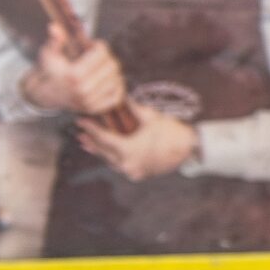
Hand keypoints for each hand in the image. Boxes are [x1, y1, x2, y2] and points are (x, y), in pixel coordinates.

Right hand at [22, 25, 127, 116]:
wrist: (47, 94)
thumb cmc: (51, 70)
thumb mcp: (50, 53)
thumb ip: (55, 40)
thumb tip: (55, 27)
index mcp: (73, 75)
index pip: (101, 54)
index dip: (100, 46)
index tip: (95, 44)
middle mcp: (84, 90)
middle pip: (112, 65)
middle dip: (107, 57)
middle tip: (99, 55)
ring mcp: (91, 101)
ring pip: (117, 79)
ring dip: (112, 70)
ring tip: (101, 66)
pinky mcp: (96, 109)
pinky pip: (117, 95)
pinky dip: (116, 85)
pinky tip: (107, 79)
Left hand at [77, 103, 198, 182]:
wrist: (190, 149)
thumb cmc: (171, 132)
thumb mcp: (151, 117)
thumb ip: (133, 108)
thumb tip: (120, 95)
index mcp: (130, 150)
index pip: (104, 139)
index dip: (91, 129)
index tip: (81, 121)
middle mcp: (128, 164)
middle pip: (103, 152)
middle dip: (92, 141)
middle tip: (80, 133)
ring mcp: (132, 171)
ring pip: (109, 161)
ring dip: (99, 151)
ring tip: (87, 143)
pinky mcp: (137, 174)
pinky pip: (119, 166)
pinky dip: (111, 158)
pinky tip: (106, 153)